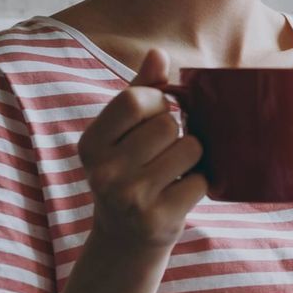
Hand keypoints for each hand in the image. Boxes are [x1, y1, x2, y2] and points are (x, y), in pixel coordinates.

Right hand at [76, 48, 208, 251]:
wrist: (125, 239)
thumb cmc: (129, 172)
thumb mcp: (123, 133)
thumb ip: (140, 91)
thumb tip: (157, 53)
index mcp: (91, 144)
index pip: (134, 99)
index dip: (157, 102)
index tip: (157, 115)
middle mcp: (103, 172)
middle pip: (167, 124)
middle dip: (176, 134)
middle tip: (162, 154)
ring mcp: (129, 198)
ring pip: (189, 148)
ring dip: (191, 158)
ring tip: (172, 172)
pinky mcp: (158, 219)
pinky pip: (201, 180)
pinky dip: (199, 183)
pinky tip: (179, 193)